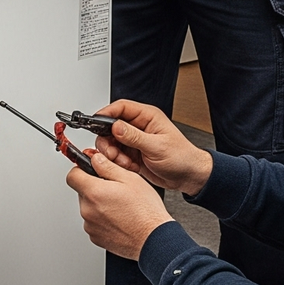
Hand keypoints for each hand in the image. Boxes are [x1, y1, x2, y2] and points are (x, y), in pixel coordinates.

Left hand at [66, 148, 174, 258]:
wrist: (153, 239)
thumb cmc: (146, 211)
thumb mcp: (130, 178)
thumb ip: (107, 166)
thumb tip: (95, 159)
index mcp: (94, 192)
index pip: (72, 176)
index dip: (81, 170)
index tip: (90, 171)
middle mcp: (88, 210)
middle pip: (82, 192)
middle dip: (94, 188)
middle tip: (115, 190)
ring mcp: (91, 225)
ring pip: (89, 208)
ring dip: (99, 205)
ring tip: (120, 207)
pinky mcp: (95, 237)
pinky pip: (94, 223)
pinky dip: (103, 219)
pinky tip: (119, 218)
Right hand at [92, 100, 213, 195]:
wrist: (188, 177)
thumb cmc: (181, 157)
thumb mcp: (157, 147)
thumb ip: (134, 136)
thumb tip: (116, 126)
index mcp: (147, 117)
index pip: (121, 108)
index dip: (106, 114)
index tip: (95, 123)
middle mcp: (139, 127)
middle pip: (110, 126)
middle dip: (108, 141)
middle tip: (113, 152)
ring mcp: (134, 141)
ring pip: (110, 142)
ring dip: (113, 154)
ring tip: (125, 162)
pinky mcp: (132, 154)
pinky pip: (115, 155)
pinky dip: (118, 163)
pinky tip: (129, 167)